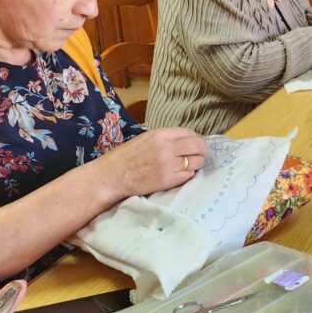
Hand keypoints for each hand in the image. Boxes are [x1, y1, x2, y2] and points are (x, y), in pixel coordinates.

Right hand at [91, 127, 206, 201]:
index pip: (190, 133)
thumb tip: (188, 139)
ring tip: (186, 165)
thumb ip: (167, 138)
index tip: (193, 144)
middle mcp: (167, 147)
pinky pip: (190, 175)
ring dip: (195, 163)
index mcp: (161, 134)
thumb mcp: (147, 138)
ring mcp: (169, 164)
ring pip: (197, 161)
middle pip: (199, 146)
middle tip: (195, 155)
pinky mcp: (169, 179)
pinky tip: (179, 174)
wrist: (112, 176)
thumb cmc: (127, 156)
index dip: (194, 139)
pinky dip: (188, 174)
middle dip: (199, 150)